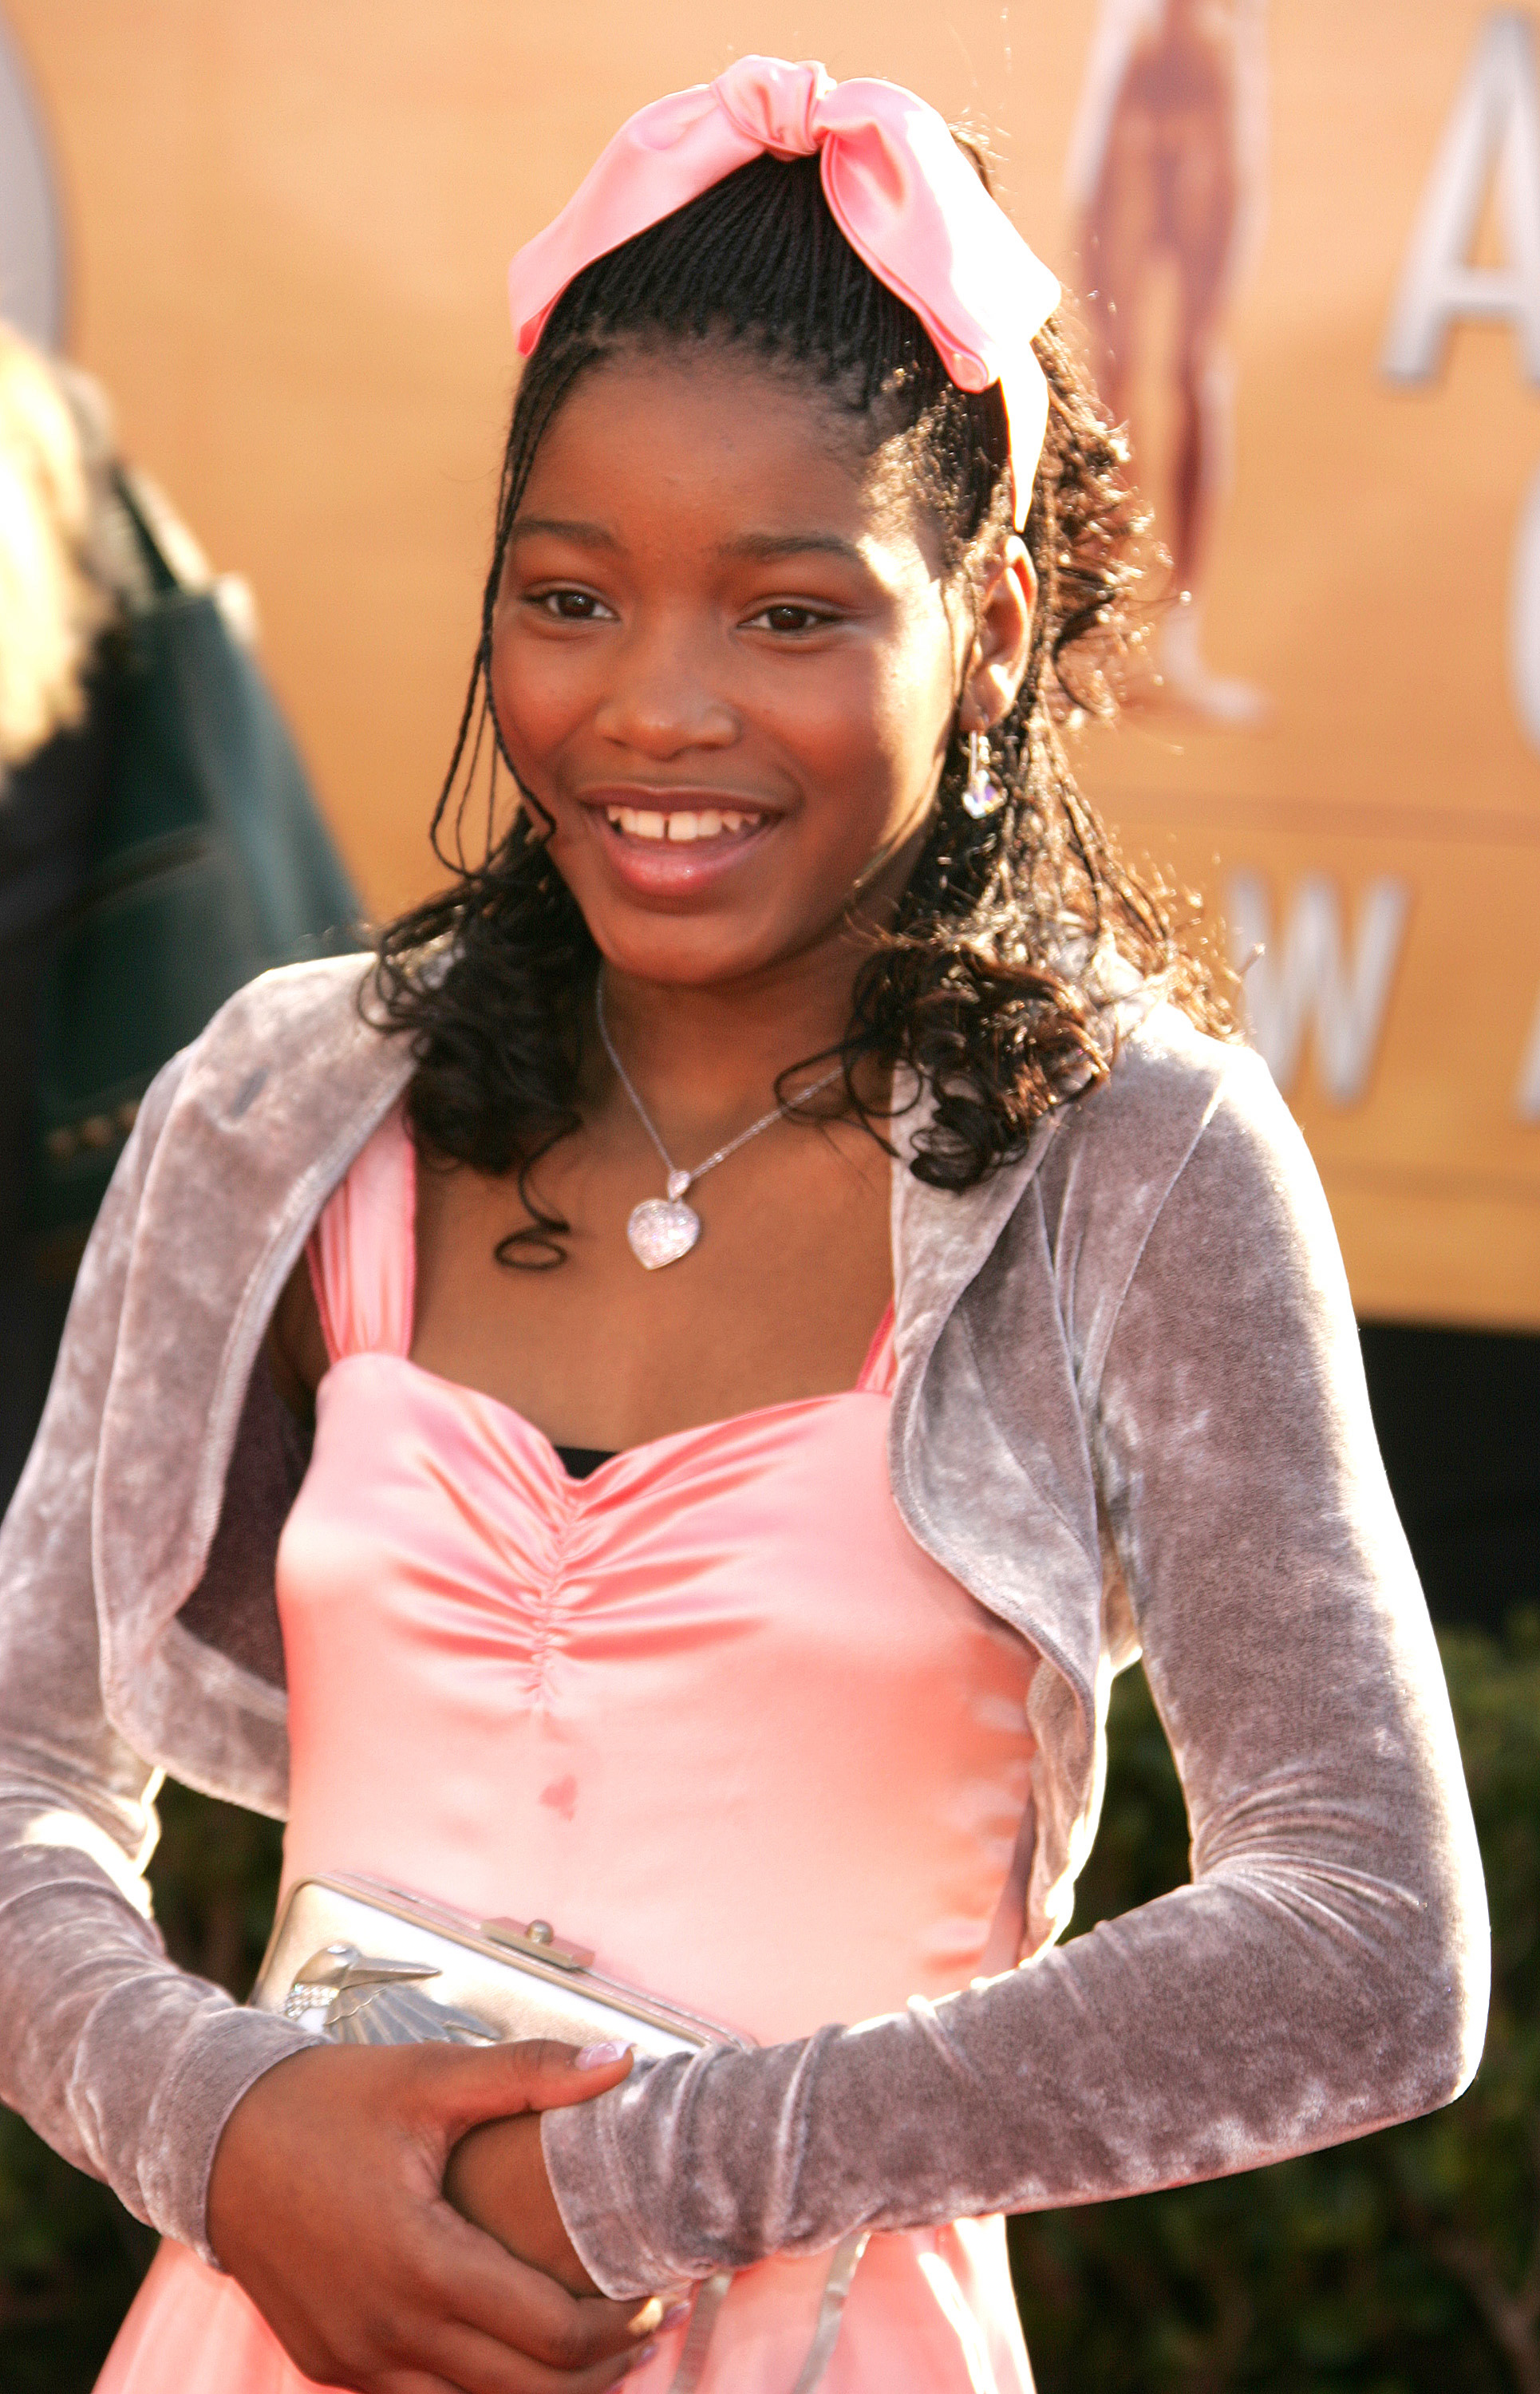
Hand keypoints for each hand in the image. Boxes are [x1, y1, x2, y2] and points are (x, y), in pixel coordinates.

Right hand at [208, 2035, 662, 2391]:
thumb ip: (530, 2073)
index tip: (660, 2294)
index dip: (621, 2325)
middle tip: (648, 2330)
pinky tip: (513, 2347)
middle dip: (600, 2370)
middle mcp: (386, 2331)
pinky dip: (478, 2388)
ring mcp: (354, 2360)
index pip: (551, 2334)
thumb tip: (621, 2060)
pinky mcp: (331, 2366)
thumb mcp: (431, 2077)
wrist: (214, 2139)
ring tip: (596, 2347)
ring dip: (543, 2390)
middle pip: (525, 2393)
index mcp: (421, 2262)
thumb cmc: (327, 2101)